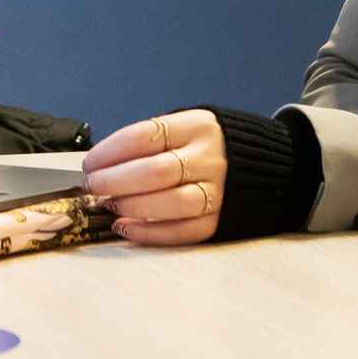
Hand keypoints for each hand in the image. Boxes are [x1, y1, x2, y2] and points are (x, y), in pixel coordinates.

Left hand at [83, 110, 225, 244]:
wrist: (266, 165)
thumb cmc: (209, 145)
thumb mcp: (186, 127)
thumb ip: (152, 141)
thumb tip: (103, 163)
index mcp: (196, 126)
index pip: (145, 136)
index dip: (111, 151)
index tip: (91, 162)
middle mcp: (209, 157)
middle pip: (155, 171)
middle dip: (115, 181)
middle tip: (93, 186)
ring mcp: (217, 190)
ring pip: (170, 202)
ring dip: (131, 206)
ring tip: (110, 205)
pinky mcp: (220, 220)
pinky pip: (182, 231)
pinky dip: (150, 232)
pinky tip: (127, 227)